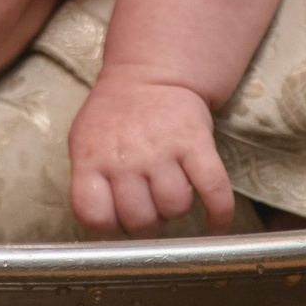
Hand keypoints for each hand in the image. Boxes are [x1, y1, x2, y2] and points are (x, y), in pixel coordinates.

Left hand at [67, 75, 236, 237]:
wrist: (150, 74)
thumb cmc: (116, 118)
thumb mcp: (85, 143)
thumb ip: (90, 183)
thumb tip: (106, 231)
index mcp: (92, 157)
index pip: (94, 215)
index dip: (108, 228)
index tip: (117, 224)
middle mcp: (126, 156)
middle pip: (139, 219)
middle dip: (146, 225)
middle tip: (149, 210)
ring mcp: (162, 150)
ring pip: (175, 207)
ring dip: (175, 211)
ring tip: (171, 198)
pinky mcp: (197, 143)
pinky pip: (214, 191)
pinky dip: (220, 215)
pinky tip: (216, 226)